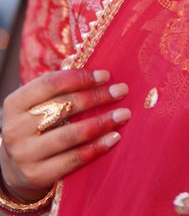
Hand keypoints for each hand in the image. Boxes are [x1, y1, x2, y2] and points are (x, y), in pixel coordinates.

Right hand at [0, 69, 129, 202]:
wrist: (16, 167)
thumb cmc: (35, 124)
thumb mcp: (37, 104)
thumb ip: (58, 86)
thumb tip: (85, 64)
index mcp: (14, 103)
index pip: (50, 84)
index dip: (80, 77)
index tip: (105, 75)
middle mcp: (15, 128)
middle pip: (63, 107)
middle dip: (96, 97)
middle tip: (121, 91)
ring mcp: (25, 154)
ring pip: (71, 134)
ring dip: (102, 122)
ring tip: (123, 114)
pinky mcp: (37, 174)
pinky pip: (73, 158)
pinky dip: (97, 147)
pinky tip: (114, 137)